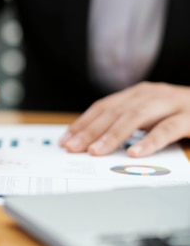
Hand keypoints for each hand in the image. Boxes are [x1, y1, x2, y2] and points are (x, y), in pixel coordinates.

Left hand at [60, 82, 189, 156]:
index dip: (83, 122)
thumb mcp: (152, 115)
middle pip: (114, 111)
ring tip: (95, 152)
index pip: (104, 106)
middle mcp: (151, 93)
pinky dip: (149, 141)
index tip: (66, 139)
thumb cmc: (183, 114)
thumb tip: (93, 141)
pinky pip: (167, 129)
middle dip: (90, 130)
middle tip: (73, 148)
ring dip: (113, 136)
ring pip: (136, 117)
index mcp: (139, 93)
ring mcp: (171, 103)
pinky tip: (135, 153)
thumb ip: (129, 123)